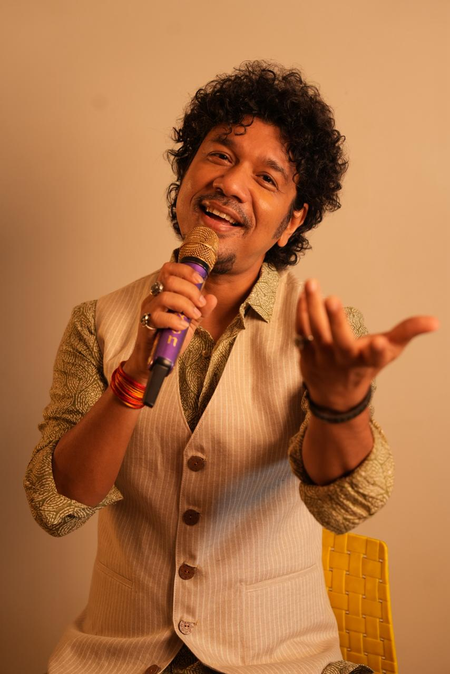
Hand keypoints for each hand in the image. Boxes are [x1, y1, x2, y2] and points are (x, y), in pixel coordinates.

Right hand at [124, 262, 216, 382]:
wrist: (155, 361)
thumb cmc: (169, 340)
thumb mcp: (190, 323)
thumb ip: (201, 311)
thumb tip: (212, 298)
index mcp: (164, 293)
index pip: (169, 270)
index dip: (185, 270)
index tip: (200, 280)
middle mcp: (154, 299)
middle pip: (169, 280)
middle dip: (190, 290)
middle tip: (200, 304)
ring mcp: (149, 311)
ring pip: (165, 296)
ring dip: (184, 304)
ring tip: (193, 316)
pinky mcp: (145, 326)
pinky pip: (158, 317)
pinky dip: (174, 321)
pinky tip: (183, 327)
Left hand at [296, 279, 438, 410]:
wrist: (336, 395)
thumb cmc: (365, 366)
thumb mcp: (390, 352)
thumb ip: (408, 332)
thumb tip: (435, 321)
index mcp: (368, 360)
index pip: (376, 356)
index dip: (379, 350)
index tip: (380, 342)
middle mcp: (345, 360)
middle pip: (340, 342)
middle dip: (336, 322)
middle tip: (333, 300)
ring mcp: (323, 358)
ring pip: (316, 333)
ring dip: (312, 308)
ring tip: (312, 284)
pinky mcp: (306, 353)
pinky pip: (302, 331)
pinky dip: (301, 312)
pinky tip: (303, 293)